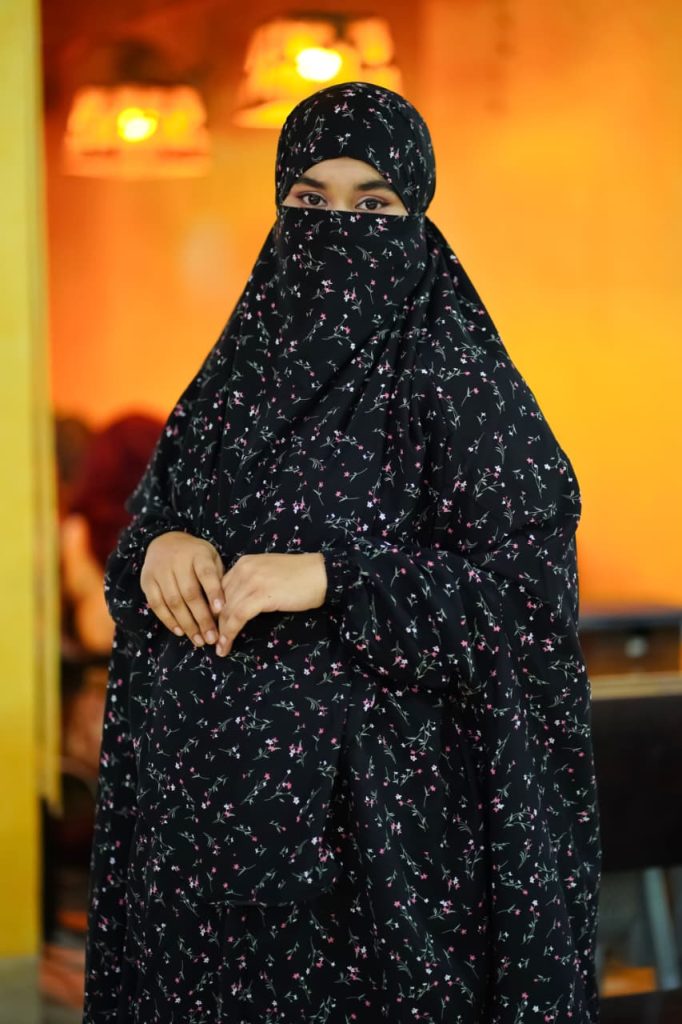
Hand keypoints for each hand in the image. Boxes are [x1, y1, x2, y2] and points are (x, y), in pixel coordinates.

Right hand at [140, 531, 224, 645]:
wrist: (164, 541)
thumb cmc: (195, 555)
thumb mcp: (211, 558)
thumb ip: (218, 578)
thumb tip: (227, 607)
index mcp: (198, 554)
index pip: (206, 574)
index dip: (213, 592)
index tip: (221, 611)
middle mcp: (177, 562)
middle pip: (190, 593)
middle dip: (202, 618)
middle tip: (212, 638)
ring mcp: (160, 571)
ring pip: (173, 602)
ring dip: (187, 624)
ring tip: (199, 640)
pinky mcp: (147, 581)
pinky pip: (156, 605)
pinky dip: (168, 620)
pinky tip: (180, 632)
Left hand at [215, 552, 327, 656]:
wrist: (322, 574)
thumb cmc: (301, 576)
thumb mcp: (268, 573)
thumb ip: (251, 583)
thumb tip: (239, 603)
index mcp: (244, 563)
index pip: (220, 588)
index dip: (214, 609)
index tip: (213, 626)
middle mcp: (243, 570)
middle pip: (220, 600)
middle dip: (214, 623)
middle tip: (213, 641)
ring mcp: (252, 581)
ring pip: (226, 610)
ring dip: (221, 632)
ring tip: (219, 649)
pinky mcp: (261, 595)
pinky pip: (238, 617)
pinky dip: (230, 633)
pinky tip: (227, 645)